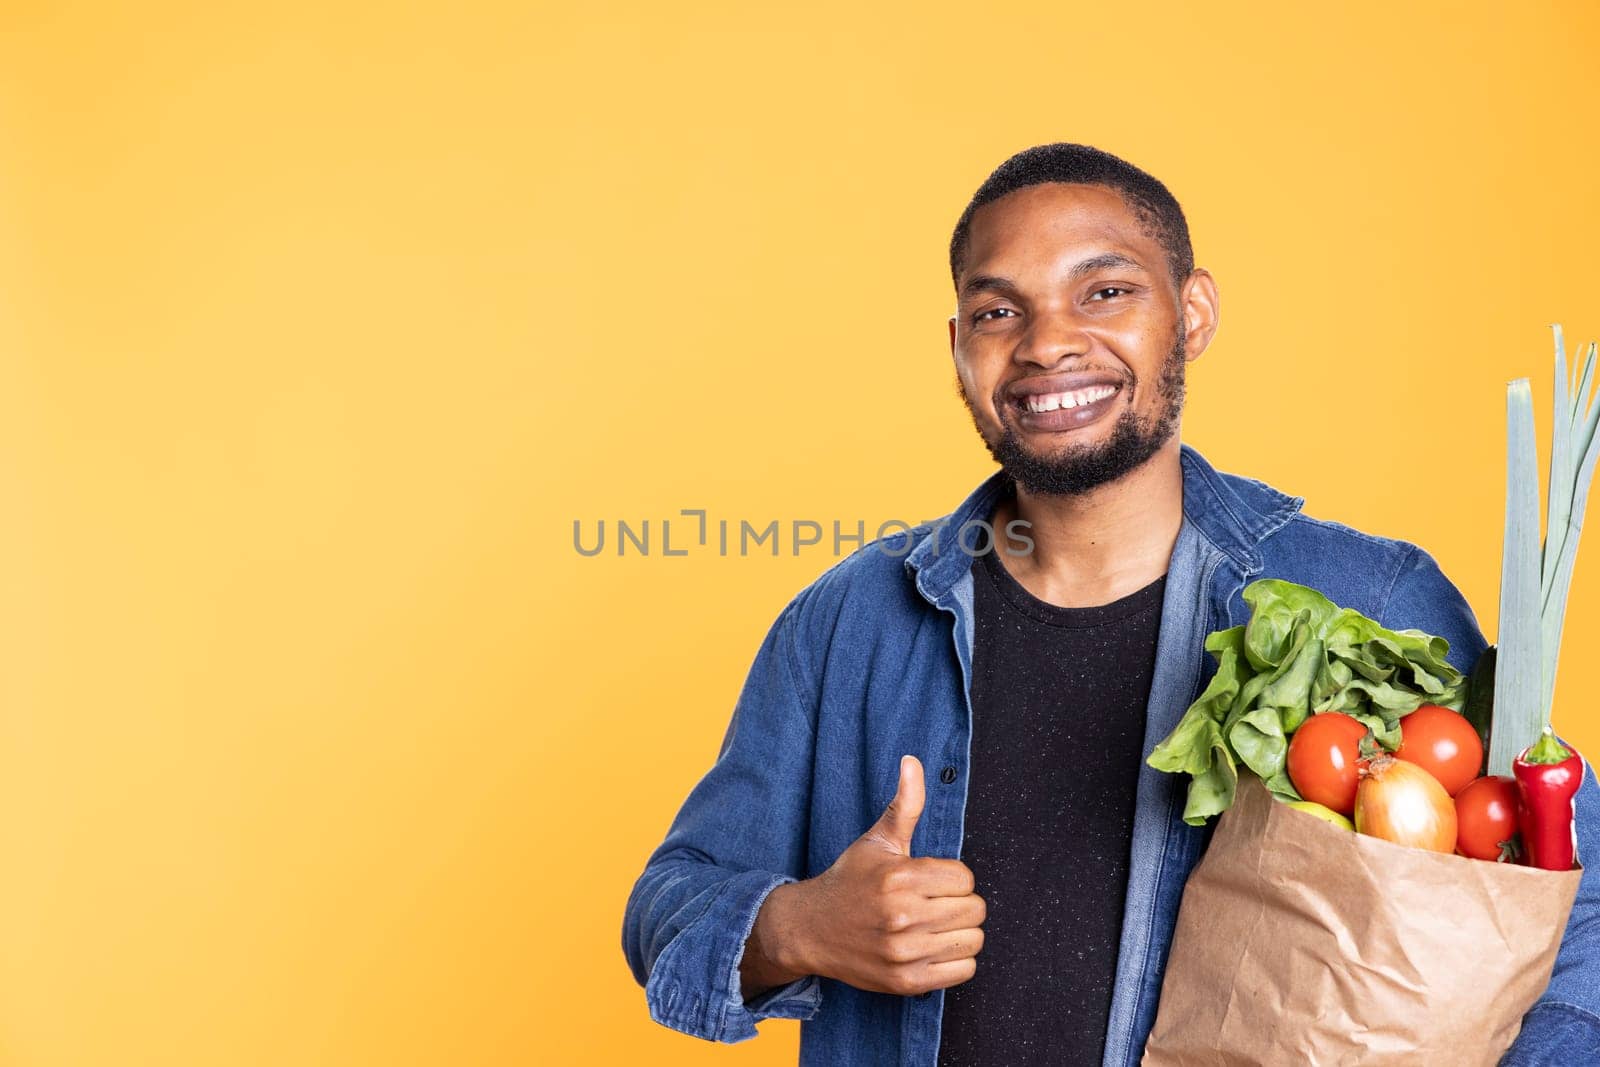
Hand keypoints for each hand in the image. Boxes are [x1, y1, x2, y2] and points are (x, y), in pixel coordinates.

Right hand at [740, 756, 986, 997]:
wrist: (810, 929)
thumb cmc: (850, 880)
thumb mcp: (877, 840)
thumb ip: (904, 804)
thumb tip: (913, 761)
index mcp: (899, 878)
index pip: (965, 878)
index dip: (953, 877)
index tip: (932, 880)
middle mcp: (902, 916)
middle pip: (974, 909)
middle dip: (959, 903)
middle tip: (934, 902)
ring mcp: (904, 952)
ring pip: (973, 940)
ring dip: (960, 932)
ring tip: (935, 925)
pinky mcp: (906, 982)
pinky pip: (963, 972)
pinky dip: (956, 960)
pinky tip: (933, 946)